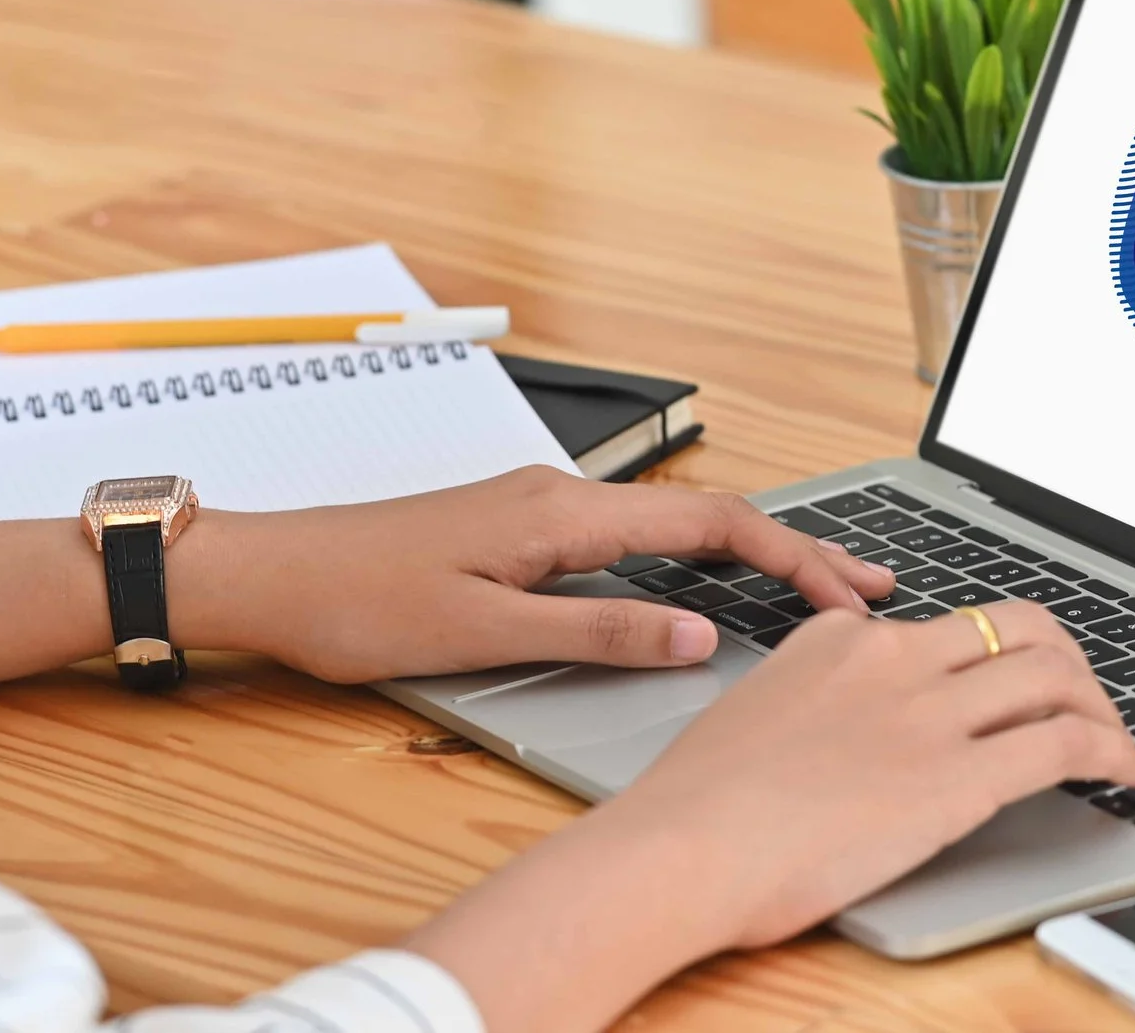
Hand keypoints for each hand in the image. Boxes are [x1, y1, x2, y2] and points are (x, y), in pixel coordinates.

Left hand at [208, 466, 895, 682]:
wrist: (267, 573)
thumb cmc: (353, 601)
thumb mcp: (482, 632)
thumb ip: (597, 634)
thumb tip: (701, 637)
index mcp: (561, 514)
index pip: (707, 525)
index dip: (790, 557)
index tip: (848, 593)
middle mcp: (560, 497)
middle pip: (705, 516)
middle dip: (792, 549)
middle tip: (867, 588)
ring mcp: (540, 508)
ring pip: (672, 525)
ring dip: (746, 554)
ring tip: (813, 589)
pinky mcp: (520, 529)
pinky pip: (632, 539)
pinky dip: (693, 561)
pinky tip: (711, 591)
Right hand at [606, 599, 1134, 943]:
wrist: (679, 849)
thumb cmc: (695, 812)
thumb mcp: (754, 724)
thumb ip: (809, 714)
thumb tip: (840, 746)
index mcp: (835, 640)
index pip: (937, 628)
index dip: (985, 658)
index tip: (1000, 687)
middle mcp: (891, 659)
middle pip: (1014, 625)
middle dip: (1064, 658)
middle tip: (1079, 699)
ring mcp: (928, 713)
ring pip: (1052, 671)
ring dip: (1099, 704)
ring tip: (1114, 738)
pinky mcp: (959, 777)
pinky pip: (1064, 744)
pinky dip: (1112, 751)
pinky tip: (1126, 771)